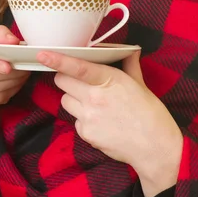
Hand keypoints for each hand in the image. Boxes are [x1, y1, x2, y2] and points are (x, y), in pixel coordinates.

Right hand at [0, 25, 29, 131]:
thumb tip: (15, 41)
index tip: (8, 66)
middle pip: (3, 72)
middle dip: (18, 66)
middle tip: (25, 59)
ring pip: (11, 82)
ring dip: (21, 74)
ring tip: (22, 66)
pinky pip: (12, 90)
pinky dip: (18, 83)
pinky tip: (15, 77)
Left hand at [37, 50, 183, 196]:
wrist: (154, 147)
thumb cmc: (150, 113)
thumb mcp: (140, 84)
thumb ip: (129, 65)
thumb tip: (129, 49)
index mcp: (110, 80)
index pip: (79, 68)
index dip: (58, 60)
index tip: (43, 54)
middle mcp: (95, 98)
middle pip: (62, 82)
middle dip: (66, 78)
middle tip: (80, 82)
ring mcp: (89, 117)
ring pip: (65, 100)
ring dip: (73, 98)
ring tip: (93, 104)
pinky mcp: (86, 134)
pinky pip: (74, 120)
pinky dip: (82, 118)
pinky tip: (100, 121)